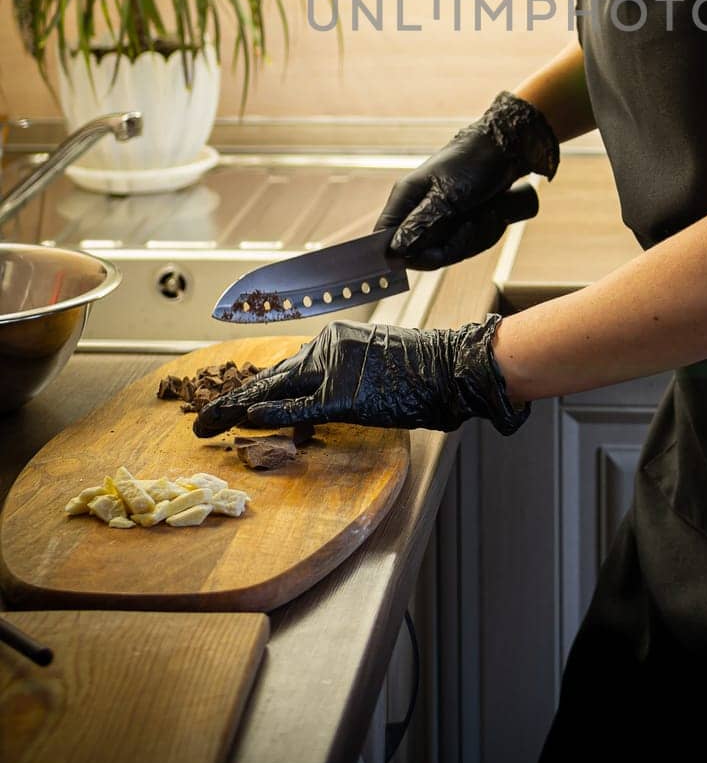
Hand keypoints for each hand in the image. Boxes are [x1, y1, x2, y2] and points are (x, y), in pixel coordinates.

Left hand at [192, 314, 528, 437]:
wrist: (451, 367)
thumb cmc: (419, 373)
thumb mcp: (368, 376)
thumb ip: (332, 391)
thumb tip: (298, 423)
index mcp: (333, 340)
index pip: (283, 367)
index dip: (249, 387)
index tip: (223, 403)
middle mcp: (327, 346)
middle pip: (270, 376)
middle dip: (230, 398)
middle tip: (199, 417)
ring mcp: (335, 367)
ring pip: (275, 388)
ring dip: (237, 407)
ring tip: (206, 422)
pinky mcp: (344, 393)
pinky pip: (298, 407)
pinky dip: (268, 414)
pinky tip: (242, 420)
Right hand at [374, 91, 558, 268]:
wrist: (506, 150)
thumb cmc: (473, 162)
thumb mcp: (447, 195)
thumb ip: (421, 223)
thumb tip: (396, 250)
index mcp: (405, 198)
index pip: (385, 238)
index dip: (405, 255)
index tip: (435, 254)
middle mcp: (417, 211)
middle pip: (422, 253)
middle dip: (454, 245)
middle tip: (472, 224)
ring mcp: (439, 218)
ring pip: (449, 252)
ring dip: (475, 237)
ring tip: (487, 212)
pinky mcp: (458, 223)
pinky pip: (466, 245)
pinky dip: (485, 233)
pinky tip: (494, 214)